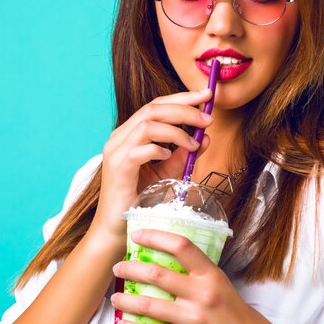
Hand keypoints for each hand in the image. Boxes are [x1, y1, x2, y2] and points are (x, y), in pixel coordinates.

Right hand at [91, 89, 213, 239]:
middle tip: (207, 118)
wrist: (118, 228)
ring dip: (176, 131)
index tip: (206, 95)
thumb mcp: (169, 172)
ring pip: (148, 125)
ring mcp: (116, 151)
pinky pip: (141, 149)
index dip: (182, 98)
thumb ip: (185, 154)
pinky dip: (160, 149)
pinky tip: (169, 157)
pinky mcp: (118, 167)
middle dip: (184, 109)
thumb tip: (206, 137)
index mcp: (130, 134)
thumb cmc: (141, 200)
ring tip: (193, 144)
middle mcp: (120, 137)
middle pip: (153, 109)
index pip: (156, 106)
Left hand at [110, 229, 280, 323]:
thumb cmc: (231, 309)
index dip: (156, 237)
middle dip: (131, 269)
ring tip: (115, 297)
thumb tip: (165, 255)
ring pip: (150, 306)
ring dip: (126, 301)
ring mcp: (193, 318)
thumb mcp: (219, 282)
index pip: (181, 246)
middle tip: (118, 267)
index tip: (138, 234)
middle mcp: (201, 294)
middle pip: (158, 275)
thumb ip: (196, 270)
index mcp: (210, 275)